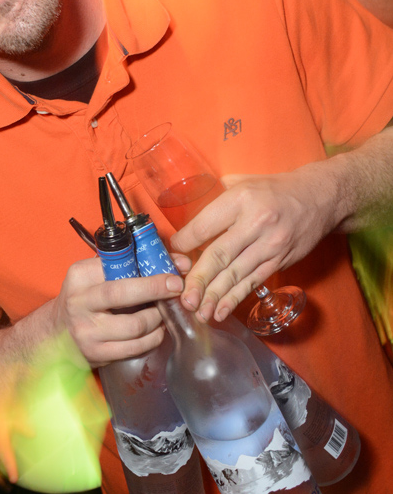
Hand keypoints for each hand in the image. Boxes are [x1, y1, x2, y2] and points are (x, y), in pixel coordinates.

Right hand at [54, 255, 185, 365]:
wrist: (56, 333)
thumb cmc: (85, 299)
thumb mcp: (94, 276)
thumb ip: (128, 265)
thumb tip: (176, 261)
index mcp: (80, 277)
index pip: (116, 266)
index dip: (147, 268)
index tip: (172, 269)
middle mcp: (79, 302)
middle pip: (122, 294)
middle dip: (154, 289)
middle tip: (176, 287)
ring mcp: (87, 331)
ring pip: (134, 325)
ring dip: (157, 318)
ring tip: (163, 312)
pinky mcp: (96, 354)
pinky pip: (134, 347)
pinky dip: (152, 338)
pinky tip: (156, 330)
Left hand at [170, 168, 336, 321]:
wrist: (322, 197)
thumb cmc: (277, 189)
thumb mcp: (244, 181)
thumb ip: (216, 197)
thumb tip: (188, 213)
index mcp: (241, 199)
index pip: (205, 226)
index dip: (184, 243)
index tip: (172, 254)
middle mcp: (256, 223)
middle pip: (220, 256)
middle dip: (198, 280)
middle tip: (183, 298)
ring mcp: (270, 245)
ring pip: (236, 275)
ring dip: (215, 296)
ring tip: (198, 312)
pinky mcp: (280, 261)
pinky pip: (253, 282)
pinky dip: (235, 298)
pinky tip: (220, 311)